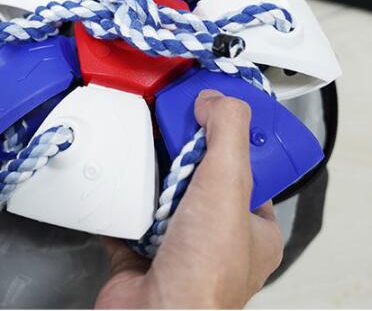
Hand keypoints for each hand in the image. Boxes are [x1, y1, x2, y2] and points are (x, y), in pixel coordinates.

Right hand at [95, 91, 283, 308]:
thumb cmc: (204, 271)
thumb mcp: (228, 183)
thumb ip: (228, 132)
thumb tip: (218, 100)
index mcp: (254, 231)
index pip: (249, 173)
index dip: (231, 142)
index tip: (211, 117)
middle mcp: (219, 243)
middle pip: (203, 181)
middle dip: (185, 158)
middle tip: (171, 132)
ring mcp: (180, 251)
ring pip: (166, 200)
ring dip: (153, 180)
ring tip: (146, 154)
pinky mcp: (142, 258)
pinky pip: (131, 220)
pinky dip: (122, 204)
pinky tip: (117, 187)